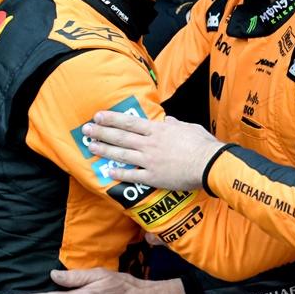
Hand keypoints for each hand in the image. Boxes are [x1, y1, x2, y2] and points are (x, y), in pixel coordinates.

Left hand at [82, 112, 224, 191]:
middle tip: (86, 130)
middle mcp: (149, 144)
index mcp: (158, 130)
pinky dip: (120, 173)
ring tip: (90, 147)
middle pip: (120, 137)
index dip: (112, 119)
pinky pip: (132, 175)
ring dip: (104, 150)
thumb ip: (176, 124)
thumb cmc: (202, 145)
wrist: (208, 164)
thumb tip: (168, 120)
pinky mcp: (153, 177)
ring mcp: (149, 161)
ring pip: (122, 154)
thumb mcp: (189, 128)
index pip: (129, 123)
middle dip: (101, 132)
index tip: (98, 116)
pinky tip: (108, 172)